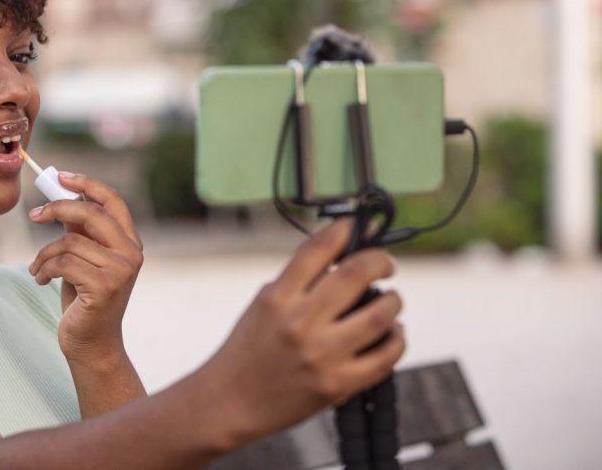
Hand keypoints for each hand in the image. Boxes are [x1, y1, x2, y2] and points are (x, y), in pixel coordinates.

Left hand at [27, 173, 143, 365]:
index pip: (113, 200)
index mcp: (129, 242)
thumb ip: (80, 232)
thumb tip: (60, 199)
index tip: (60, 176)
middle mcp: (131, 253)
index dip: (87, 184)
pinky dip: (44, 269)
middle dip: (57, 209)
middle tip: (35, 215)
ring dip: (44, 254)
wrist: (91, 344)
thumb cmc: (84, 299)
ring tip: (37, 268)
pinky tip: (41, 280)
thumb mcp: (83, 259)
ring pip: (70, 242)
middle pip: (90, 214)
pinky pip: (64, 264)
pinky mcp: (105, 287)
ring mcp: (121, 271)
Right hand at [205, 219, 405, 444]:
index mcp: (278, 297)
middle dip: (380, 261)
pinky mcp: (338, 384)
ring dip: (393, 301)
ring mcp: (321, 355)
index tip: (359, 224)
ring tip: (390, 300)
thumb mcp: (263, 305)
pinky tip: (392, 332)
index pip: (318, 248)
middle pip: (356, 274)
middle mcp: (300, 322)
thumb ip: (297, 283)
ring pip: (380, 315)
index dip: (344, 228)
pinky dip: (396, 339)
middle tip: (384, 263)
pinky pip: (384, 357)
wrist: (230, 401)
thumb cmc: (246, 351)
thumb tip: (341, 258)